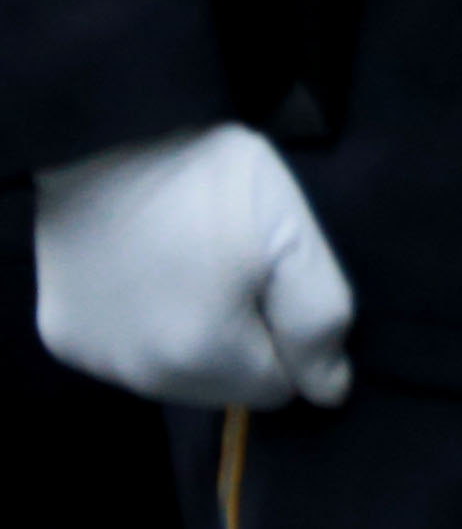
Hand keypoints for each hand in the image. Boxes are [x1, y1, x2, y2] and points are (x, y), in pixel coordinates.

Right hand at [31, 122, 354, 408]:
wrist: (106, 138)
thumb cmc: (208, 178)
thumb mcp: (291, 231)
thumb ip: (318, 317)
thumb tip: (329, 390)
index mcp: (202, 352)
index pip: (278, 385)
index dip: (287, 335)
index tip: (272, 280)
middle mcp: (142, 374)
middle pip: (226, 388)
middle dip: (243, 342)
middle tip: (233, 270)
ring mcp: (97, 358)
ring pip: (177, 378)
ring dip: (195, 341)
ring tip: (193, 272)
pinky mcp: (65, 338)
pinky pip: (129, 358)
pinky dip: (147, 331)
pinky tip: (151, 279)